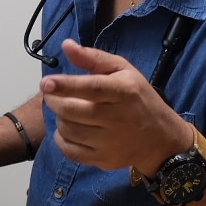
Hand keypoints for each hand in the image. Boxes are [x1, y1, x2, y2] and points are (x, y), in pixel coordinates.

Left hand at [39, 39, 190, 174]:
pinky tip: (68, 129)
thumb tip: (66, 45)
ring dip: (59, 117)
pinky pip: (70, 151)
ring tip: (66, 110)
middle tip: (51, 94)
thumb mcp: (124, 71)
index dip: (65, 85)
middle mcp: (117, 118)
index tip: (45, 83)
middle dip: (53, 101)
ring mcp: (110, 142)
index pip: (91, 88)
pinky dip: (61, 139)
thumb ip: (94, 58)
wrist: (160, 139)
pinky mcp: (103, 160)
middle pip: (72, 110)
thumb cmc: (139, 99)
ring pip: (68, 130)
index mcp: (124, 91)